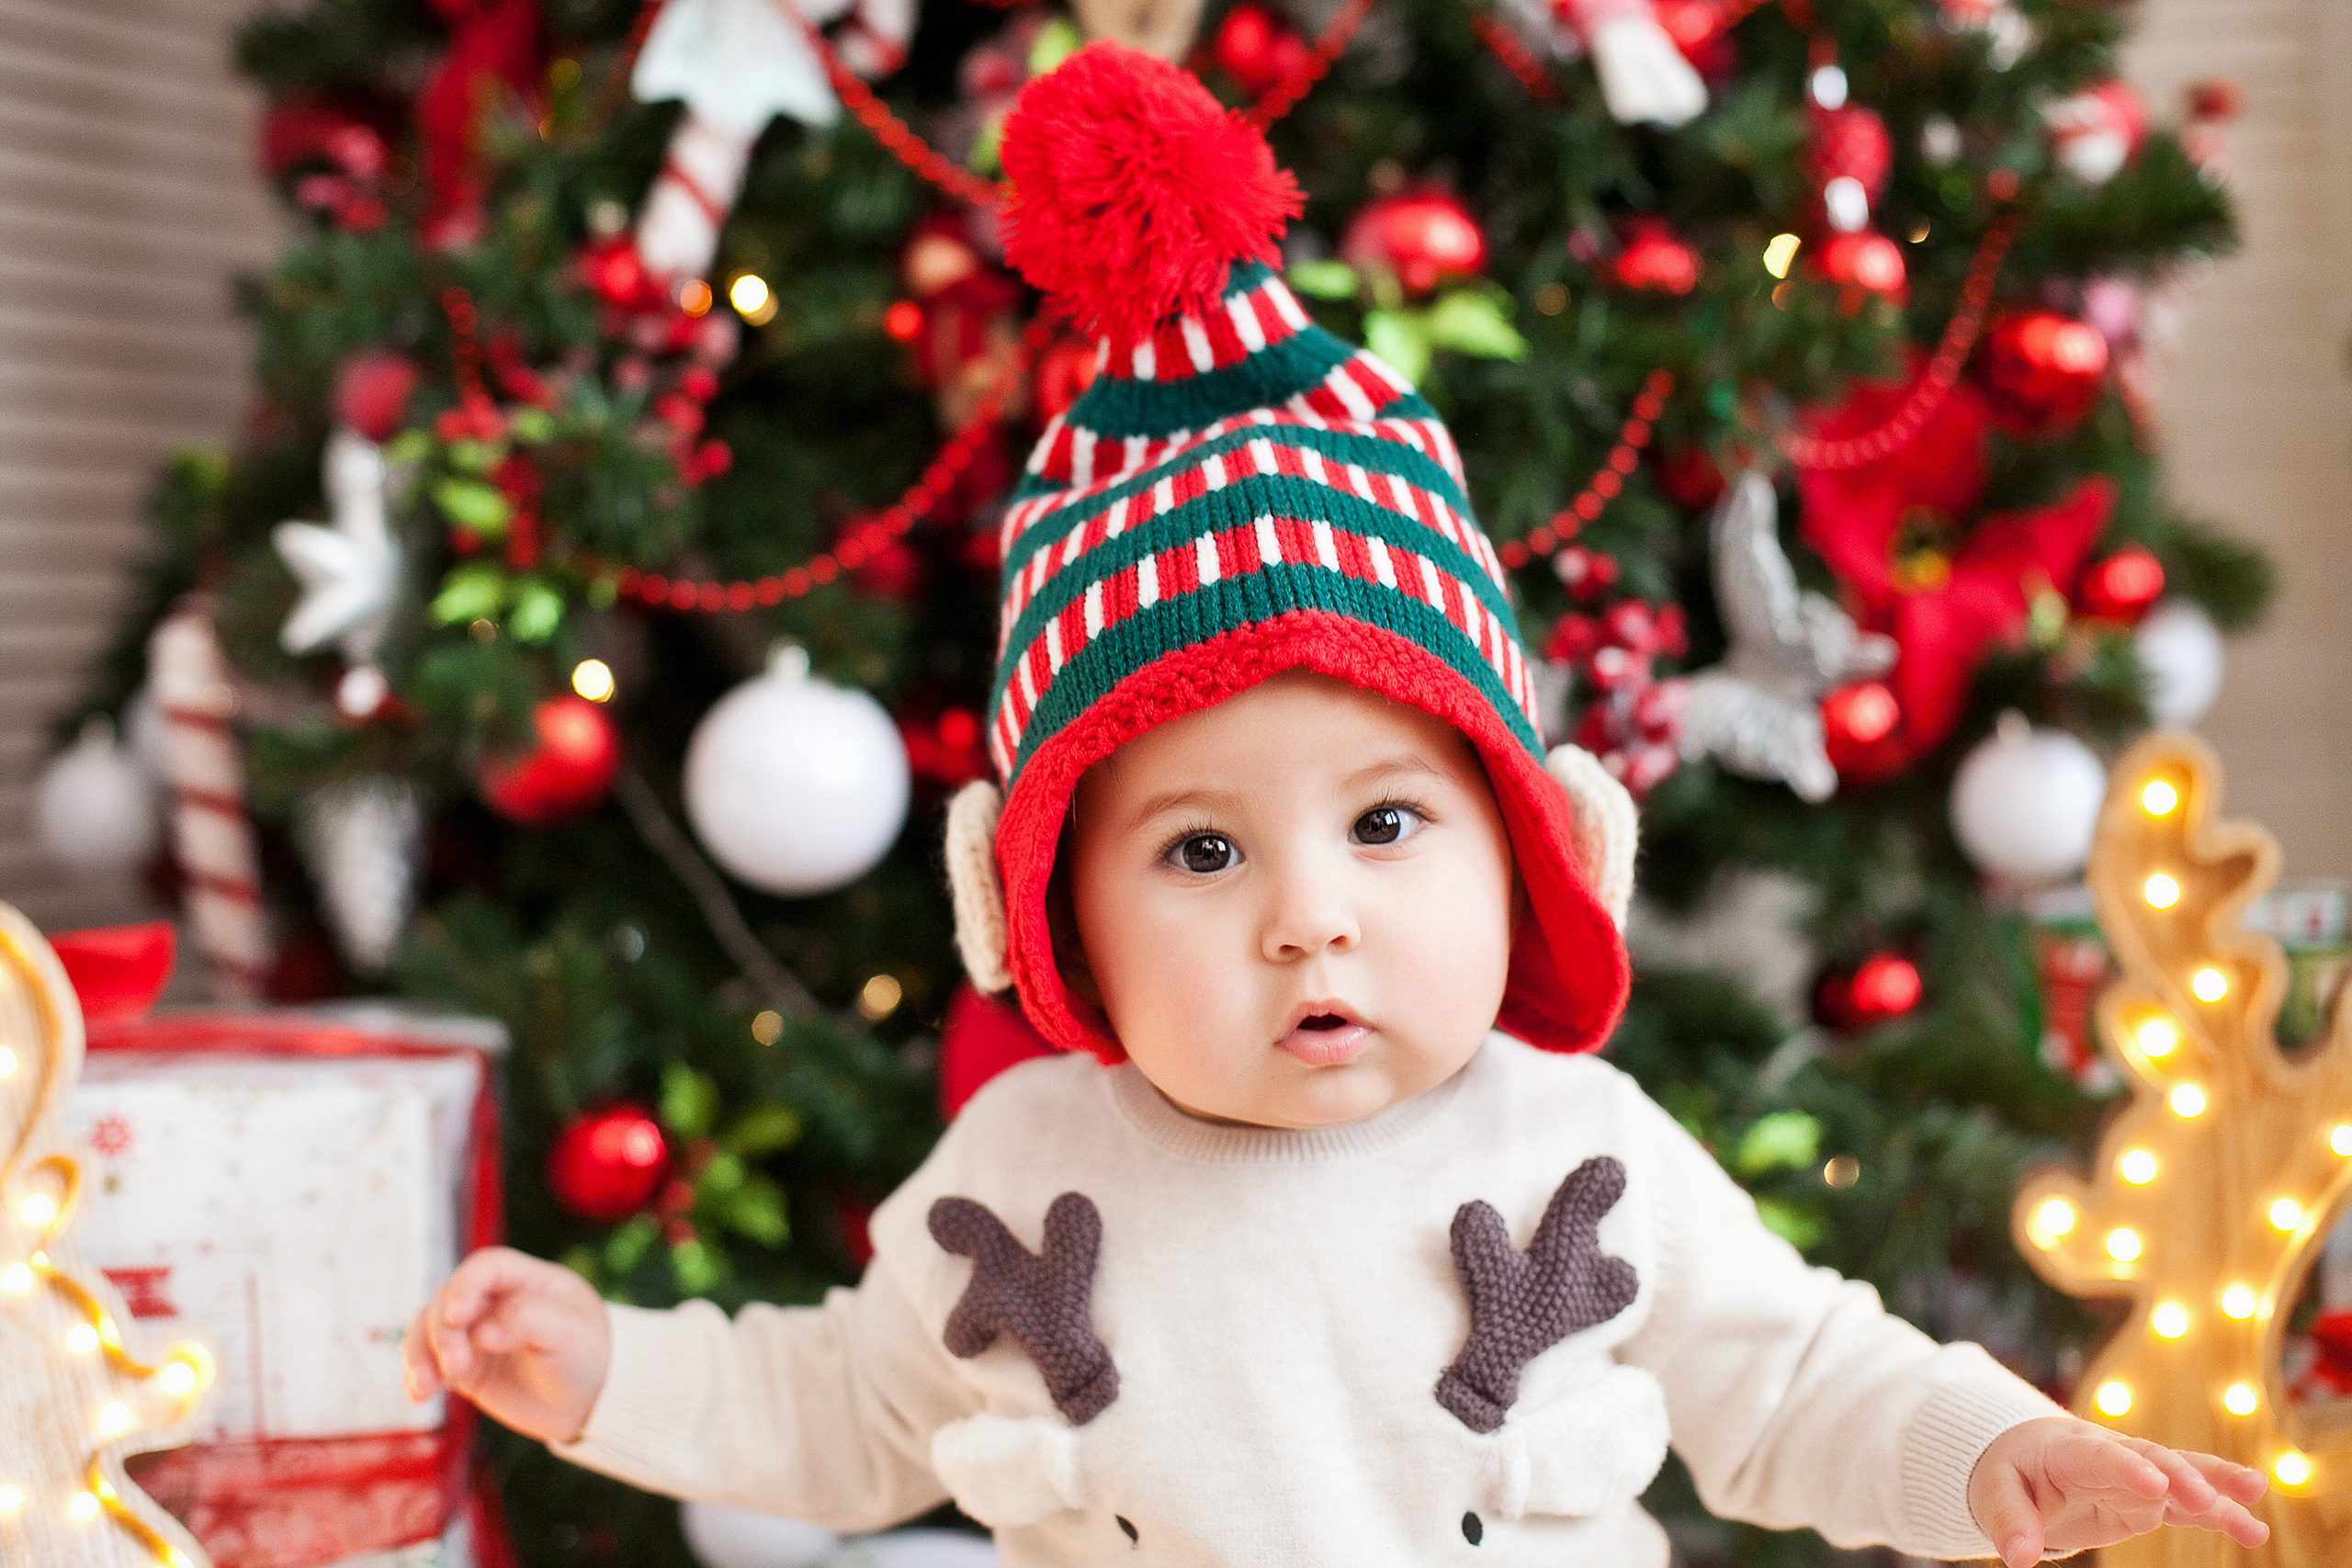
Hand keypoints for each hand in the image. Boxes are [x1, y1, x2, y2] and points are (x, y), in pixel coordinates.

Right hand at [402, 1246, 611, 1445]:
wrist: (586, 1402)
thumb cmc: (586, 1357)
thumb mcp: (570, 1333)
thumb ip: (528, 1320)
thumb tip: (483, 1331)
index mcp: (526, 1280)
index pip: (486, 1266)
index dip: (465, 1285)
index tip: (457, 1316)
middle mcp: (496, 1301)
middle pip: (449, 1298)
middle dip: (442, 1332)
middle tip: (456, 1367)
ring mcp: (476, 1332)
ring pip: (429, 1328)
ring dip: (419, 1354)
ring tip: (425, 1387)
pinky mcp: (464, 1365)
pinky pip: (429, 1361)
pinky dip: (418, 1375)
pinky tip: (419, 1395)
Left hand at [1968, 1415, 2269, 1566]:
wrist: (2026, 1454)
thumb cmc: (2009, 1471)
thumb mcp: (1994, 1491)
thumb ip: (2008, 1521)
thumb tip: (2019, 1558)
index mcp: (2069, 1449)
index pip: (2100, 1456)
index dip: (2127, 1467)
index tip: (2154, 1484)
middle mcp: (2112, 1456)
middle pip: (2150, 1459)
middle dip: (2179, 1475)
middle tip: (2204, 1495)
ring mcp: (2136, 1476)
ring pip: (2181, 1475)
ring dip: (2216, 1484)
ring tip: (2255, 1491)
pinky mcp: (2150, 1500)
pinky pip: (2188, 1506)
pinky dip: (2219, 1513)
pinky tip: (2254, 1529)